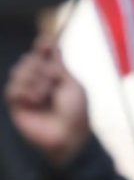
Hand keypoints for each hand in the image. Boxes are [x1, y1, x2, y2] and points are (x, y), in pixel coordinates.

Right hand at [5, 40, 90, 166]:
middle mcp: (39, 83)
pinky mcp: (17, 105)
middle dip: (39, 67)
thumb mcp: (72, 85)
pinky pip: (12, 89)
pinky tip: (34, 100)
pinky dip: (23, 91)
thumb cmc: (76, 114)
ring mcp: (27, 93)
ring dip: (33, 80)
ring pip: (18, 71)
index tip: (45, 41)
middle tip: (52, 81)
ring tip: (44, 95)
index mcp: (55, 78)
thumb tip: (51, 44)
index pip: (43, 56)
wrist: (69, 137)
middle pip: (28, 60)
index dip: (43, 47)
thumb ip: (58, 66)